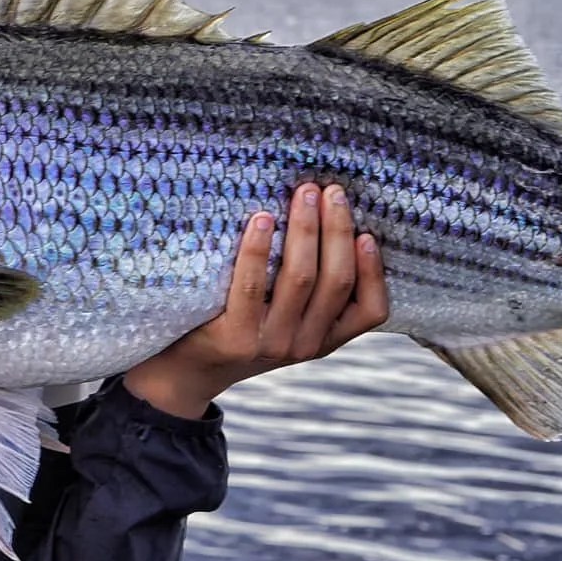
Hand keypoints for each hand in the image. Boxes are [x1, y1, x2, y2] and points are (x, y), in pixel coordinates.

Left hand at [124, 184, 389, 418]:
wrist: (187, 370)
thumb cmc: (241, 326)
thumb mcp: (287, 320)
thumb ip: (311, 291)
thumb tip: (331, 220)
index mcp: (325, 339)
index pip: (371, 311)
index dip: (374, 270)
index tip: (367, 232)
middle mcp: (304, 345)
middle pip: (335, 281)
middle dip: (337, 229)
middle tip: (332, 190)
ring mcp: (270, 343)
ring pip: (300, 278)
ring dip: (306, 229)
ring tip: (304, 194)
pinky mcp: (236, 337)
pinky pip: (252, 285)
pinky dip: (258, 248)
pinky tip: (262, 218)